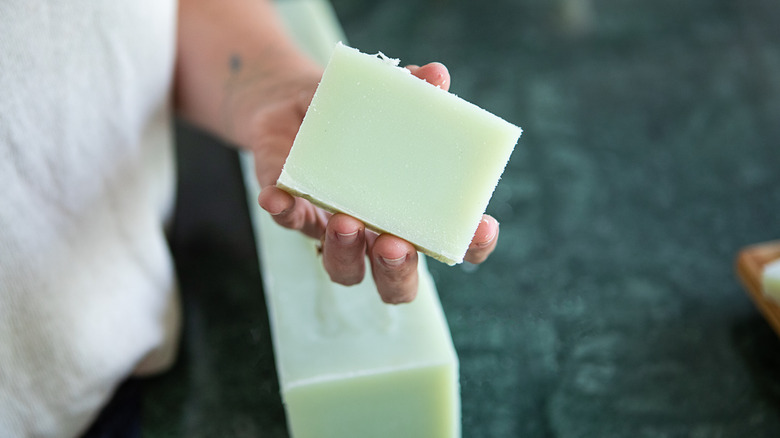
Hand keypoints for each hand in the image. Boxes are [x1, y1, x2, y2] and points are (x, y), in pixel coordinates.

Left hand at [244, 62, 499, 302]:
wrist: (294, 106)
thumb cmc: (355, 114)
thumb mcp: (383, 98)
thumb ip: (410, 90)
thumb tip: (435, 75)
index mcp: (412, 213)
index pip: (452, 243)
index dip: (472, 245)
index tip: (483, 224)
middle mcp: (377, 234)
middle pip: (397, 282)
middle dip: (398, 272)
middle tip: (397, 245)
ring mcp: (334, 230)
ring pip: (342, 269)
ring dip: (344, 253)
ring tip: (346, 221)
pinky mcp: (294, 212)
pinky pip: (289, 222)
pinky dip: (285, 212)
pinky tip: (277, 196)